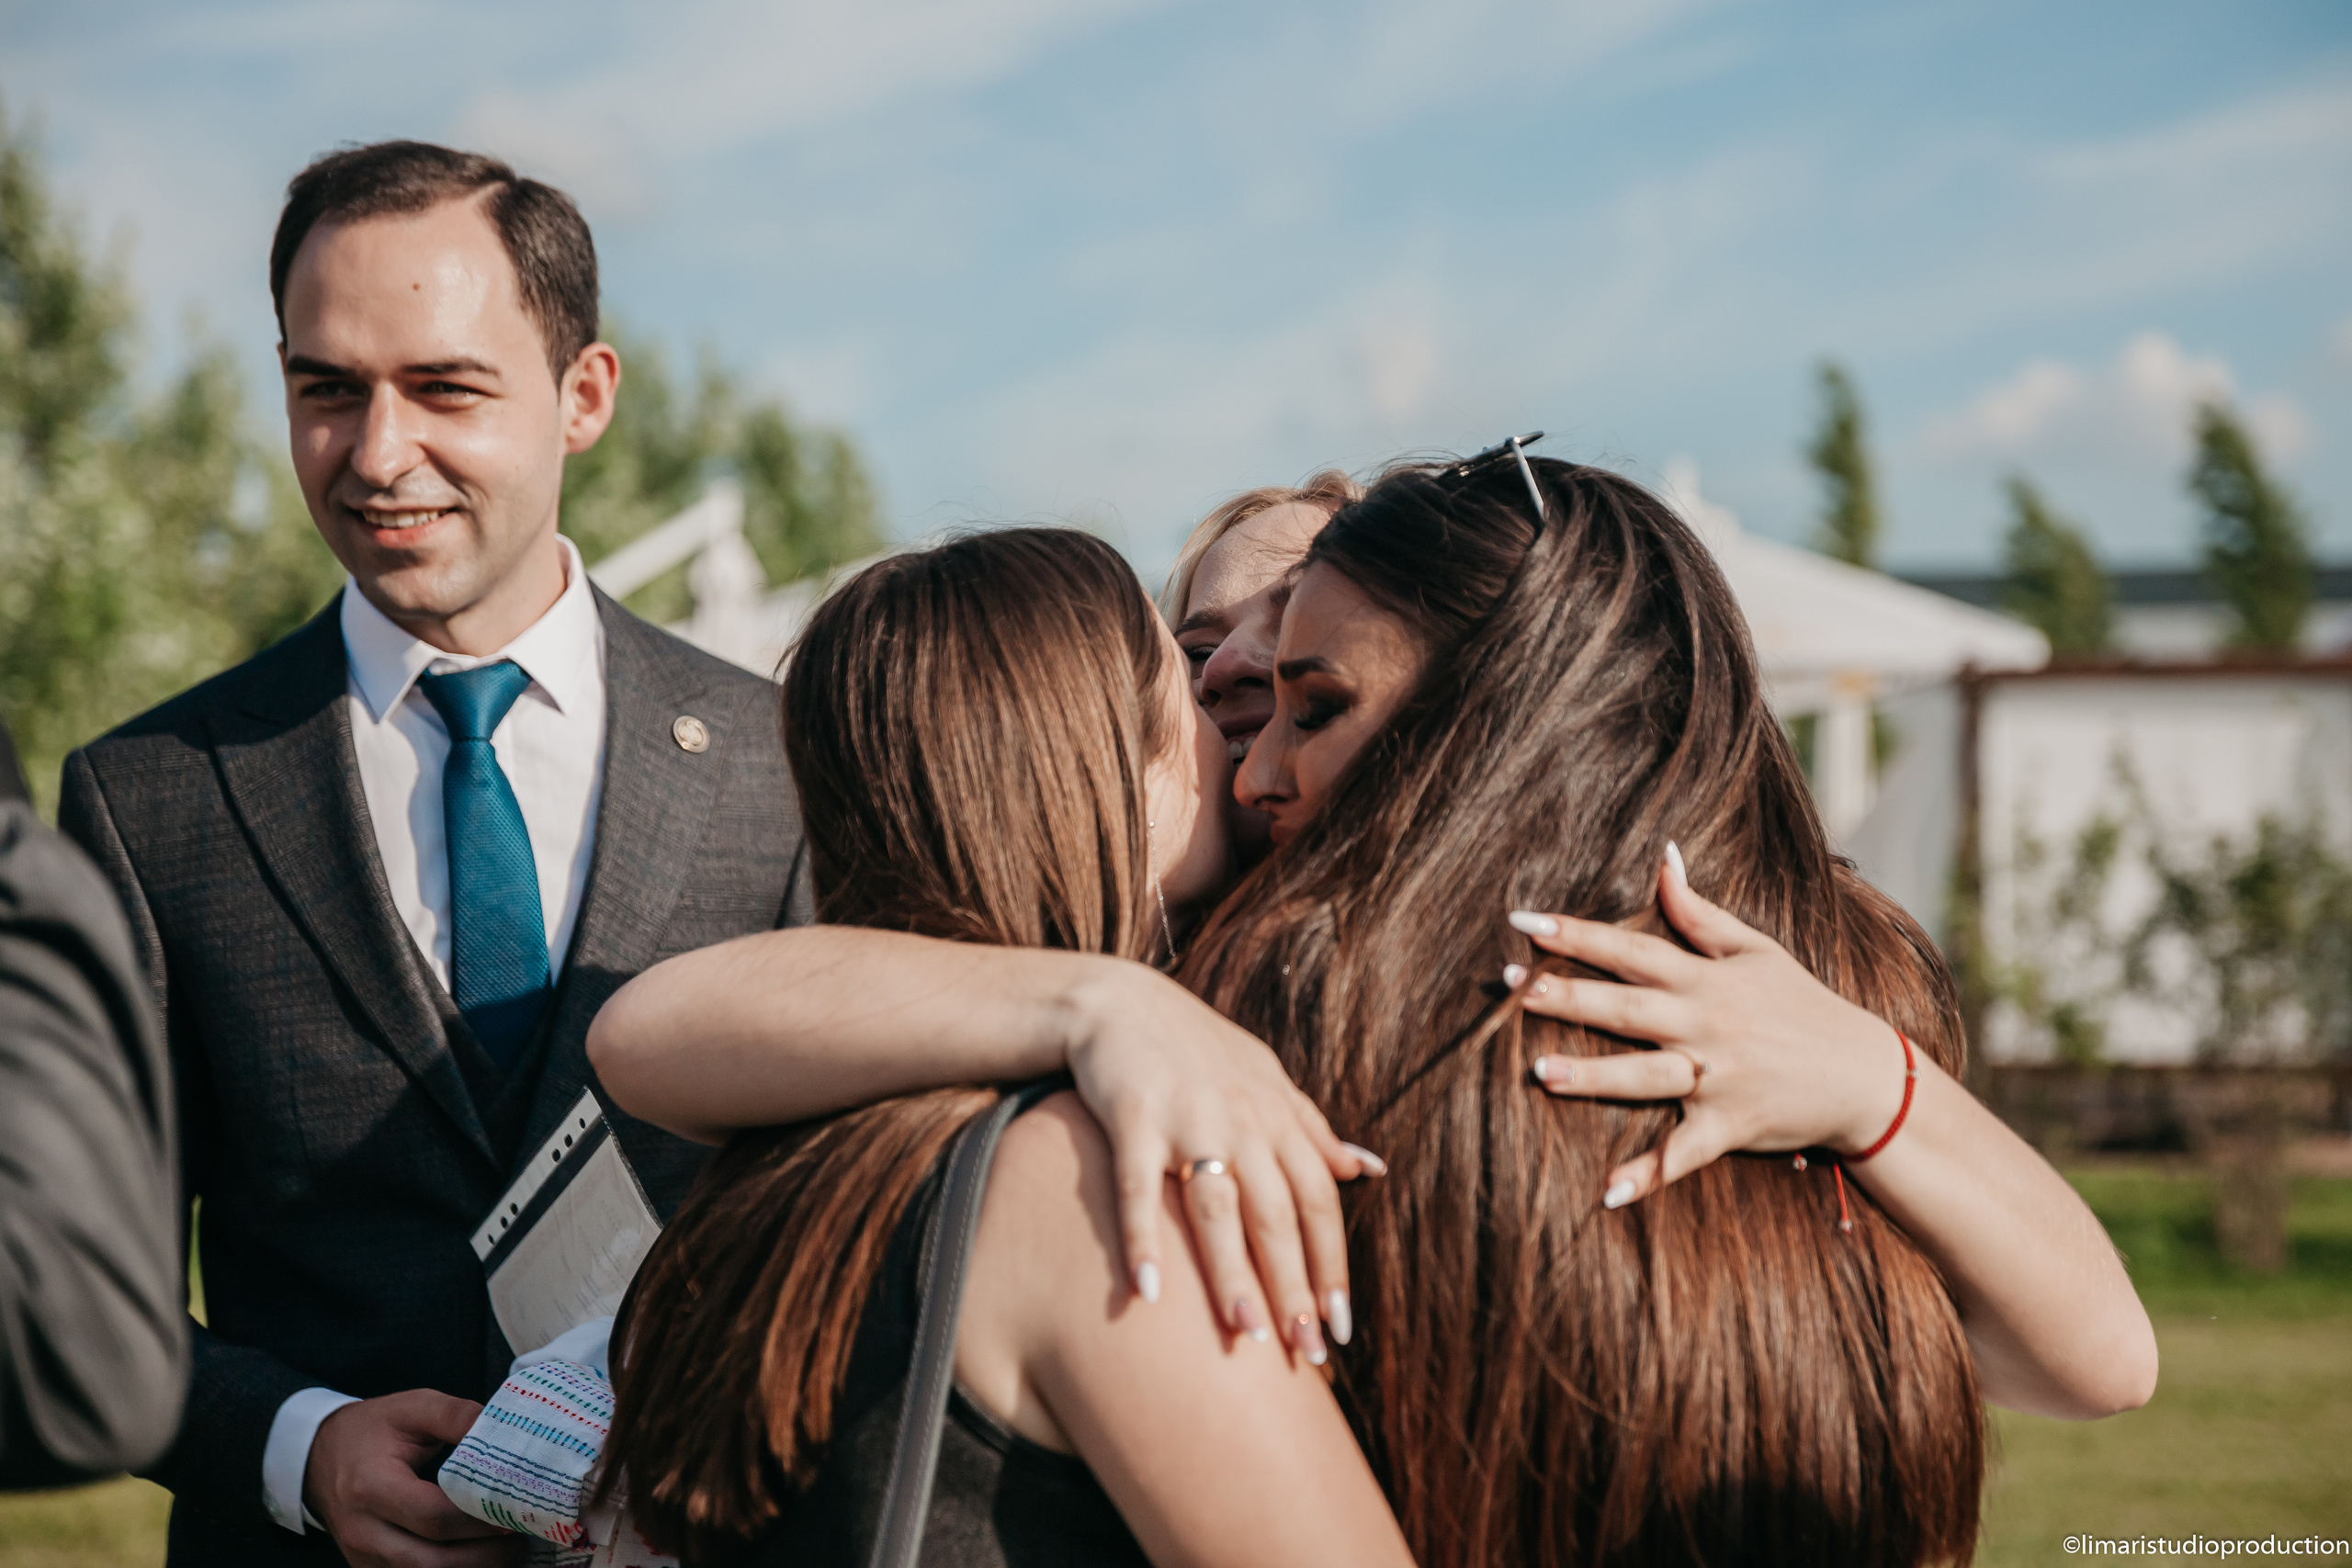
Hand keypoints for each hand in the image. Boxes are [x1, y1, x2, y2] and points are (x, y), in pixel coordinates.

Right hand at [305, 1389, 523, 1567]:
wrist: (320, 1458)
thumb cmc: (373, 1430)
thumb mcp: (414, 1407)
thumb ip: (457, 1416)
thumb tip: (506, 1429)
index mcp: (371, 1487)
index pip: (434, 1517)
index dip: (481, 1518)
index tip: (517, 1508)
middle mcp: (363, 1532)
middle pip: (432, 1562)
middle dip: (486, 1555)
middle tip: (523, 1536)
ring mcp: (363, 1558)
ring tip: (510, 1550)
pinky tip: (480, 1558)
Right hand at [1063, 960, 1381, 1363]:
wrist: (1119, 1000)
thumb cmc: (1196, 1049)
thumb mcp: (1265, 1079)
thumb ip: (1314, 1129)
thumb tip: (1372, 1169)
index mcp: (1277, 1117)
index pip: (1318, 1201)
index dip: (1330, 1263)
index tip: (1339, 1326)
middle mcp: (1241, 1120)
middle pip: (1276, 1214)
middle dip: (1293, 1285)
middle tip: (1302, 1351)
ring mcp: (1187, 1118)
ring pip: (1217, 1207)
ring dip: (1231, 1272)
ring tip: (1244, 1334)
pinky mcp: (1131, 1117)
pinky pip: (1138, 1187)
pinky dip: (1143, 1238)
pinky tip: (1149, 1293)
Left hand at [1505, 843, 1910, 1207]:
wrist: (1864, 1075)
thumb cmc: (1803, 1006)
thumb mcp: (1757, 950)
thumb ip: (1699, 911)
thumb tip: (1663, 857)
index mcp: (1705, 980)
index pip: (1631, 951)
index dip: (1577, 936)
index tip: (1524, 922)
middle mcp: (1706, 1026)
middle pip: (1627, 1010)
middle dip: (1569, 999)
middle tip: (1514, 990)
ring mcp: (1717, 1078)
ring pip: (1646, 1077)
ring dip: (1594, 1077)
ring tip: (1540, 1073)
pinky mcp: (1729, 1126)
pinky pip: (1683, 1153)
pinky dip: (1649, 1175)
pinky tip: (1608, 1192)